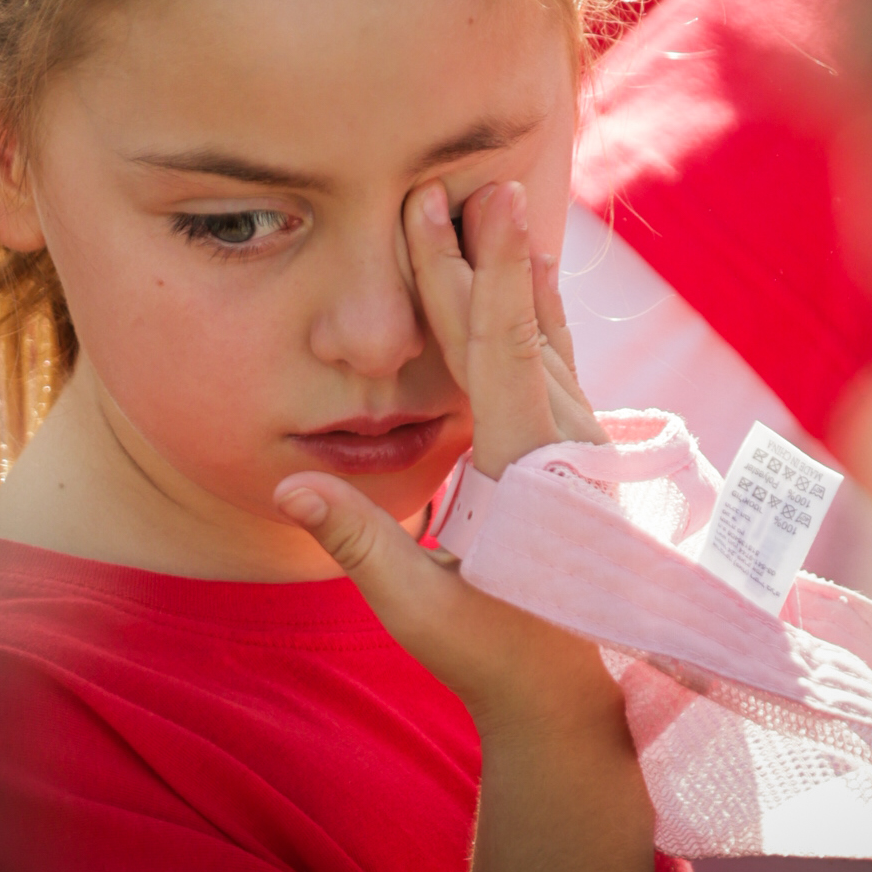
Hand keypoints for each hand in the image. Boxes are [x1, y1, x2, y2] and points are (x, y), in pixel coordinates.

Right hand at [271, 178, 615, 735]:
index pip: (495, 348)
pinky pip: (559, 361)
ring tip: (496, 202)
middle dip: (484, 252)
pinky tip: (535, 275)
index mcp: (527, 470)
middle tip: (456, 181)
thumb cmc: (488, 654)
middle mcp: (566, 444)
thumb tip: (288, 488)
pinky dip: (541, 309)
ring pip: (546, 337)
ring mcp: (583, 445)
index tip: (446, 208)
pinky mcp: (583, 453)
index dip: (468, 274)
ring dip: (516, 271)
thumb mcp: (419, 610)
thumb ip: (359, 543)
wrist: (567, 691)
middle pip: (518, 326)